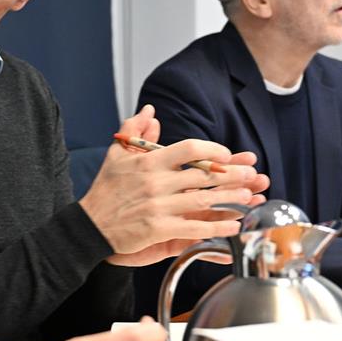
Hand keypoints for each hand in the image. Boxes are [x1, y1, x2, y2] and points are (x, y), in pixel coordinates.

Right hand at [80, 105, 267, 258]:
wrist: (89, 225)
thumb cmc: (105, 190)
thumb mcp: (116, 155)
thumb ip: (135, 130)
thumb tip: (150, 111)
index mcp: (149, 162)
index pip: (190, 148)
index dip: (214, 150)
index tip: (227, 155)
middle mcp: (156, 182)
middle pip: (204, 175)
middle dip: (233, 174)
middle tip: (252, 174)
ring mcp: (158, 206)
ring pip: (205, 201)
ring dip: (231, 199)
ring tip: (250, 197)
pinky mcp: (159, 229)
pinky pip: (195, 227)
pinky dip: (217, 227)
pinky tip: (233, 225)